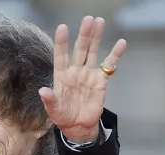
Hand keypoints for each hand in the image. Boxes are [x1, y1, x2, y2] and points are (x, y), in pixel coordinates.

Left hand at [39, 16, 126, 141]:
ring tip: (100, 22)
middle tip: (88, 19)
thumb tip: (43, 91)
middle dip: (84, 34)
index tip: (62, 28)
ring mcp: (88, 74)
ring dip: (96, 38)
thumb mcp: (54, 110)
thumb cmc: (63, 117)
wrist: (78, 126)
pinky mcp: (101, 80)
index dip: (62, 42)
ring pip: (93, 52)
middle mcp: (75, 71)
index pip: (61, 56)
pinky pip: (109, 65)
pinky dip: (115, 54)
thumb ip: (50, 100)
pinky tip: (121, 43)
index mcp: (61, 76)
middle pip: (80, 49)